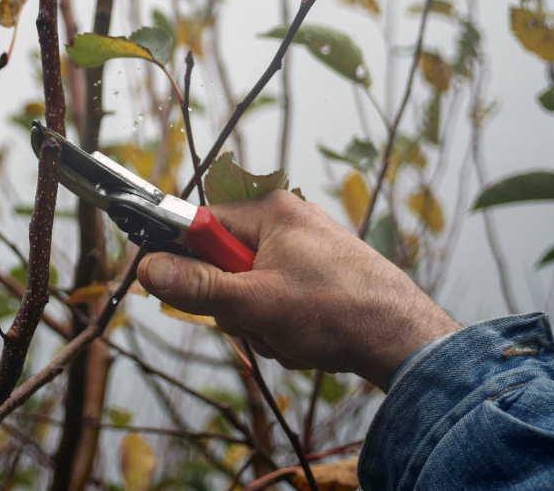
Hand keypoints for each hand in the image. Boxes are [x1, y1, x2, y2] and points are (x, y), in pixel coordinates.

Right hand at [137, 190, 460, 389]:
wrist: (405, 340)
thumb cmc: (338, 311)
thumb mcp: (256, 302)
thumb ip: (198, 287)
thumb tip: (148, 269)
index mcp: (270, 212)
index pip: (201, 225)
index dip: (184, 259)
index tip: (171, 284)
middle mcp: (286, 224)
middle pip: (223, 264)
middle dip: (234, 304)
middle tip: (257, 320)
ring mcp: (302, 252)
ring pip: (247, 291)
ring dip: (258, 322)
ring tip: (289, 333)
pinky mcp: (315, 278)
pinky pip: (274, 302)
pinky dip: (280, 327)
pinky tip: (305, 338)